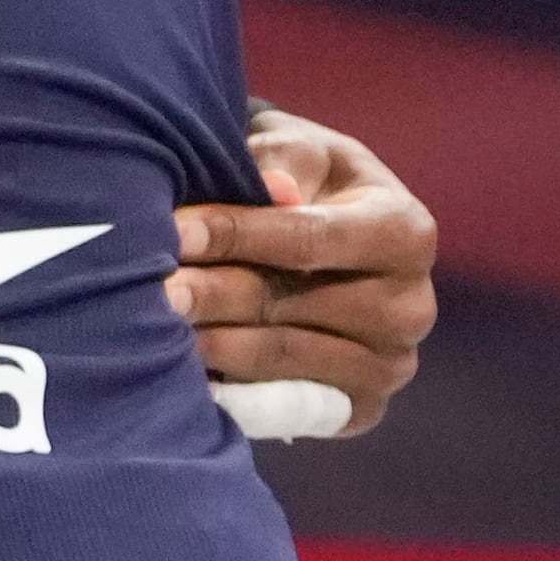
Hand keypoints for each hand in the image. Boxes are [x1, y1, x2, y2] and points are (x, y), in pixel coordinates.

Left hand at [168, 108, 436, 438]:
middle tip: (149, 290)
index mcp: (405, 233)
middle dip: (211, 293)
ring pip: (280, 358)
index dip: (237, 234)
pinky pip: (283, 408)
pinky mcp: (358, 410)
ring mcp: (388, 366)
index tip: (174, 233)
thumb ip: (282, 162)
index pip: (309, 238)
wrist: (319, 229)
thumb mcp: (298, 150)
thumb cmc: (300, 177)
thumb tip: (275, 187)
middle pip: (289, 305)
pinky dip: (229, 393)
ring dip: (209, 344)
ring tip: (150, 328)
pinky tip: (180, 373)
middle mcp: (410, 307)